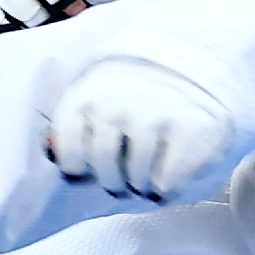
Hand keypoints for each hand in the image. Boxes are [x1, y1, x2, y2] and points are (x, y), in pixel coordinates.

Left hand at [42, 54, 231, 202]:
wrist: (203, 66)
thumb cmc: (142, 97)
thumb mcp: (101, 101)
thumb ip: (73, 129)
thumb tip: (50, 151)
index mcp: (90, 92)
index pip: (68, 153)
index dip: (79, 169)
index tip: (91, 165)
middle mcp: (119, 100)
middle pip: (104, 172)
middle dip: (115, 182)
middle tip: (128, 173)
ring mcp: (156, 112)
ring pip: (136, 182)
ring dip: (144, 186)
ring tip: (151, 169)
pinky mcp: (191, 127)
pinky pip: (165, 184)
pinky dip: (167, 189)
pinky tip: (172, 170)